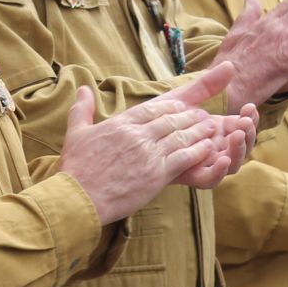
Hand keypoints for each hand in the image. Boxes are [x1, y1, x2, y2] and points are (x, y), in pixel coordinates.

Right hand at [59, 63, 249, 222]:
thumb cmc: (76, 169)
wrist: (78, 198)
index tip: (182, 107)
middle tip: (204, 115)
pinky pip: (183, 158)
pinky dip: (198, 151)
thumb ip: (82, 110)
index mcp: (121, 124)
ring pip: (181, 136)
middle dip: (190, 117)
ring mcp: (148, 154)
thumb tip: (82, 88)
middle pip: (171, 120)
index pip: (153, 108)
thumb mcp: (75, 134)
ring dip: (199, 131)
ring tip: (212, 127)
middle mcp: (137, 135)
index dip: (172, 107)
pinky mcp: (156, 175)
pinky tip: (208, 148)